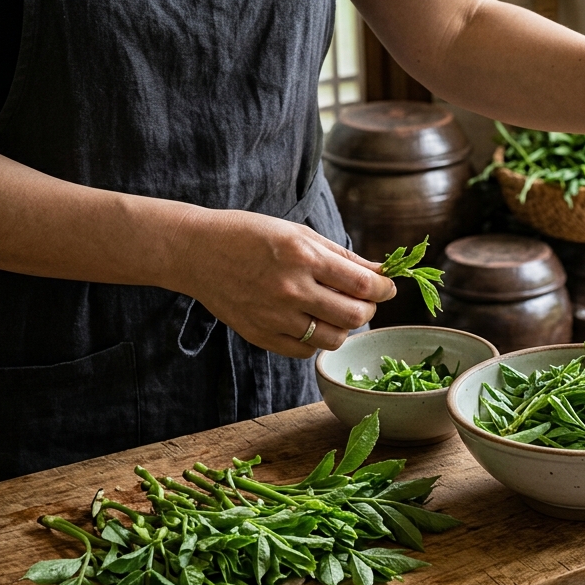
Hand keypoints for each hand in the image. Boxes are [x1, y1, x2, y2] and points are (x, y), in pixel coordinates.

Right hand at [169, 209, 395, 357]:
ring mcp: (275, 317)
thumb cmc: (251, 235)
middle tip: (363, 299)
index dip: (384, 289)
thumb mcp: (299, 234)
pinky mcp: (261, 335)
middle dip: (368, 308)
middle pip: (354, 316)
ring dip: (345, 326)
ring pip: (334, 338)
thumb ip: (342, 256)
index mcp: (303, 257)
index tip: (387, 287)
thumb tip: (380, 273)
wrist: (198, 252)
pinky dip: (317, 340)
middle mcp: (291, 290)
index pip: (362, 285)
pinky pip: (306, 351)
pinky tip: (311, 322)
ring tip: (336, 310)